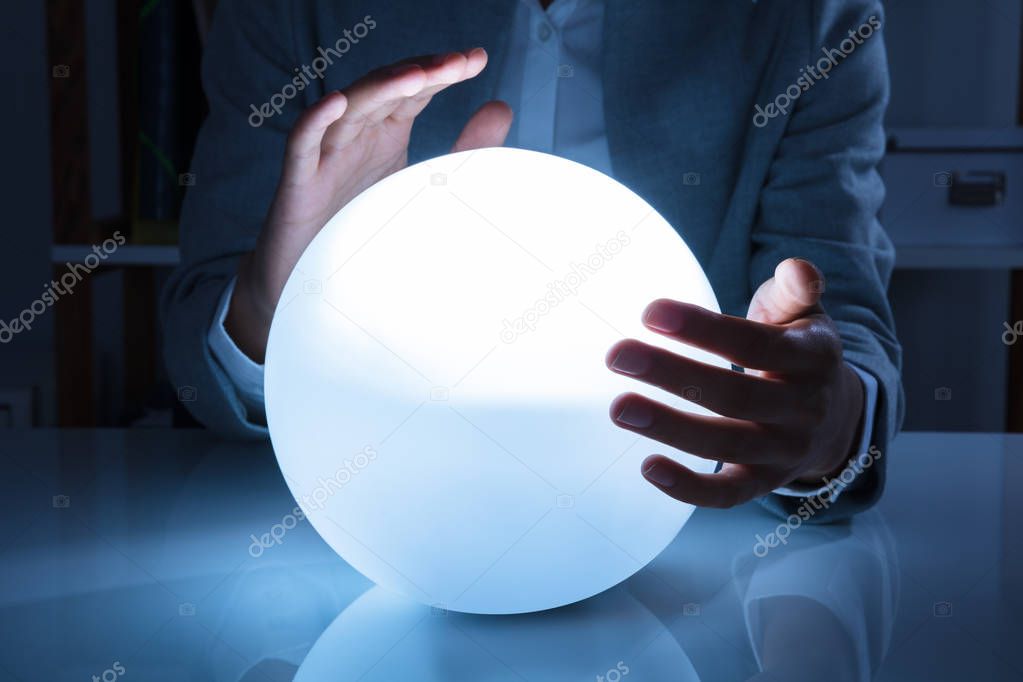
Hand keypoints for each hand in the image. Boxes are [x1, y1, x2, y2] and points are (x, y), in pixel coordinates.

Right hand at [226, 49, 512, 361]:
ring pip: (350, 109)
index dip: (441, 71)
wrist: (314, 282)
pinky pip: (303, 145)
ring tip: (418, 76)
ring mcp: (327, 154)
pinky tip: (338, 102)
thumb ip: (465, 149)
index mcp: (386, 132)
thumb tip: (502, 106)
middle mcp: (357, 134)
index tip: (477, 60)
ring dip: (382, 88)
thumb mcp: (426, 185)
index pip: (414, 90)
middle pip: (386, 90)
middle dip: (421, 72)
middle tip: (458, 62)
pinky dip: (316, 121)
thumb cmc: (364, 231)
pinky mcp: (300, 183)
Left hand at [606, 258, 864, 507]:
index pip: (755, 343)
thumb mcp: (805, 315)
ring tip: (619, 408)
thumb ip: (793, 290)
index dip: (703, 329)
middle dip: (672, 374)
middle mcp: (802, 408)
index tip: (650, 312)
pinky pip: (728, 495)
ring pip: (725, 445)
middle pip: (733, 395)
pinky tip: (648, 467)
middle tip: (617, 354)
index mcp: (812, 358)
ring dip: (669, 427)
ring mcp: (784, 450)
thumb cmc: (798, 351)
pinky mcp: (764, 483)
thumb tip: (796, 268)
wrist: (838, 418)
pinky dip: (689, 488)